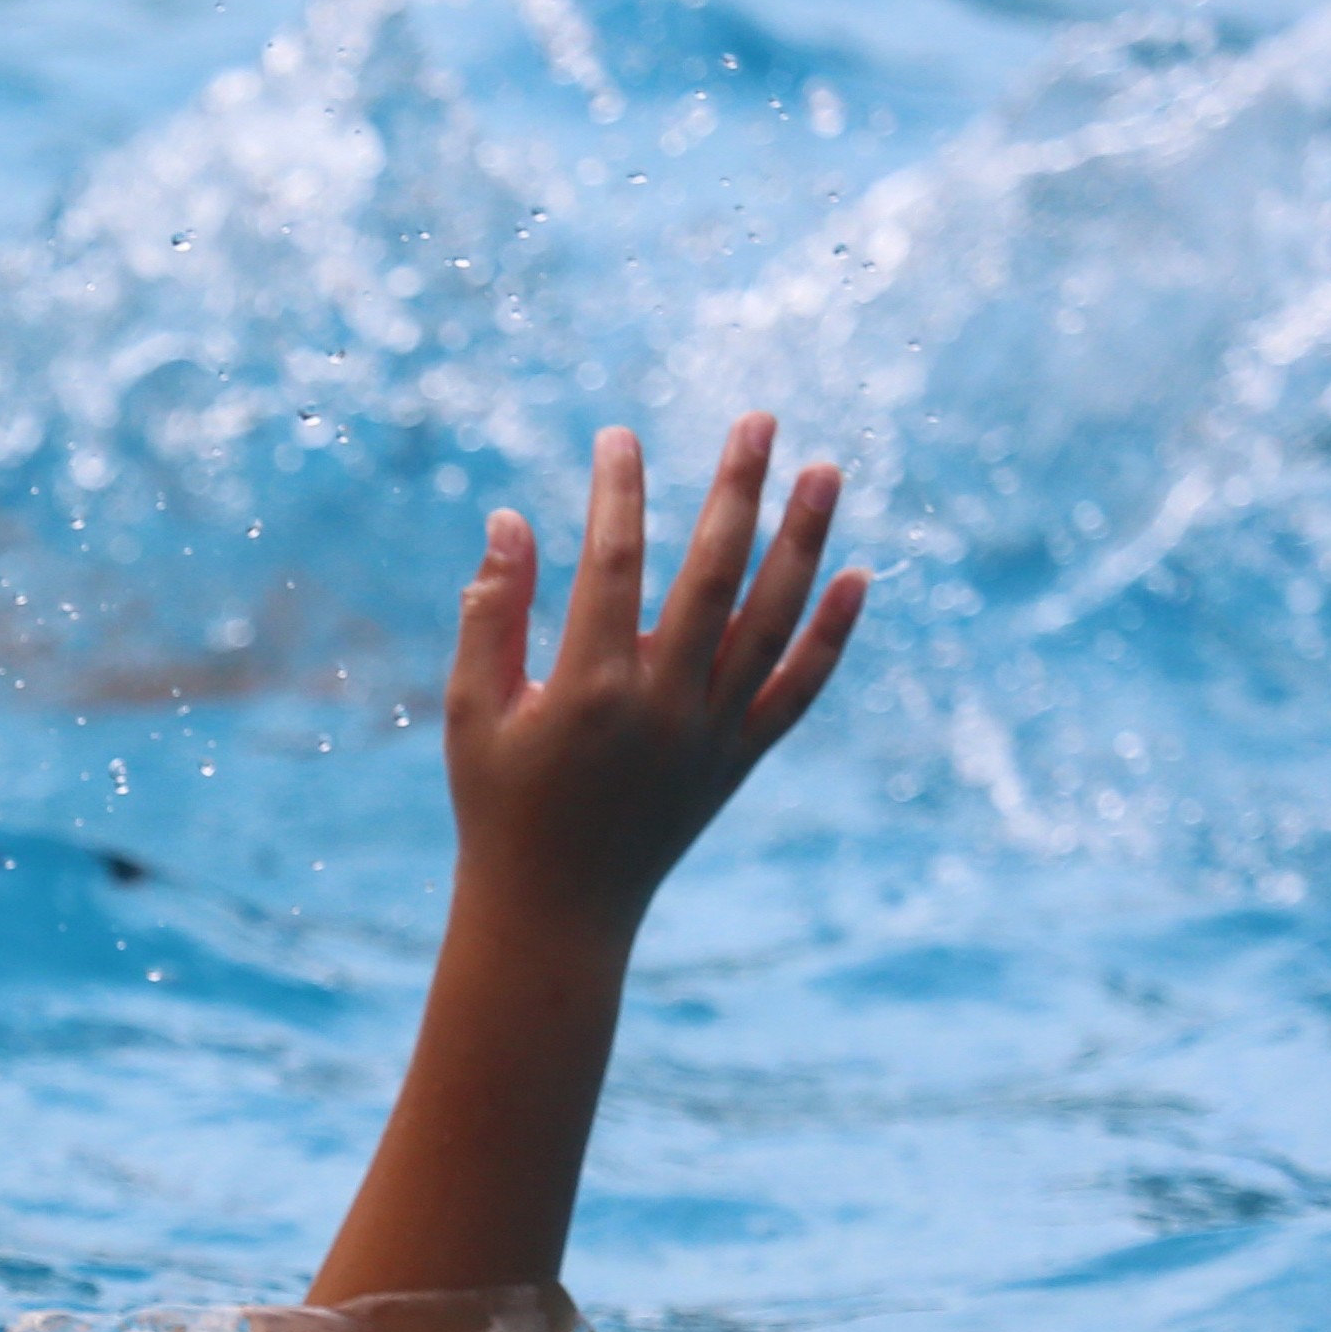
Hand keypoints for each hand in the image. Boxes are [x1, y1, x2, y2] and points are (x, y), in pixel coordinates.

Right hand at [447, 416, 865, 935]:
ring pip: (772, 620)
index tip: (619, 437)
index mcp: (589, 688)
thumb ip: (490, 615)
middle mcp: (663, 705)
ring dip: (805, 541)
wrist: (556, 911)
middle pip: (712, 574)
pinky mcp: (740, 758)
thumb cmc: (498, 806)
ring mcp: (712, 733)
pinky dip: (834, 634)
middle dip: (736, 490)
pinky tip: (859, 575)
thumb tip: (508, 521)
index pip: (612, 563)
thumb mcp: (471, 712)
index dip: (617, 492)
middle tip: (759, 420)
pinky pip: (799, 688)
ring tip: (828, 469)